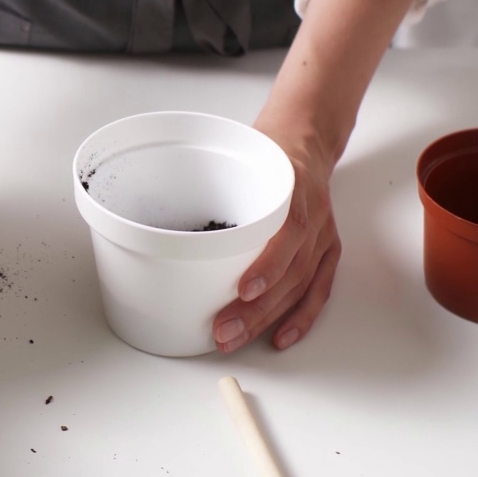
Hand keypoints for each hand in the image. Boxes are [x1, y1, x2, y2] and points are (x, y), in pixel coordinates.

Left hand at [206, 0, 420, 353]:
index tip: (241, 290)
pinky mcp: (324, 251)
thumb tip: (153, 213)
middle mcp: (312, 216)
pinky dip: (299, 318)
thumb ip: (210, 178)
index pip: (288, 231)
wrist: (306, 138)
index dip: (268, 265)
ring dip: (267, 319)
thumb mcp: (235, 152)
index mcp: (292, 188)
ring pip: (299, 287)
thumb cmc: (267, 148)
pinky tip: (278, 338)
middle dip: (255, 308)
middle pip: (289, 271)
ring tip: (235, 338)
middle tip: (222, 330)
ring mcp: (321, 237)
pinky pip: (316, 290)